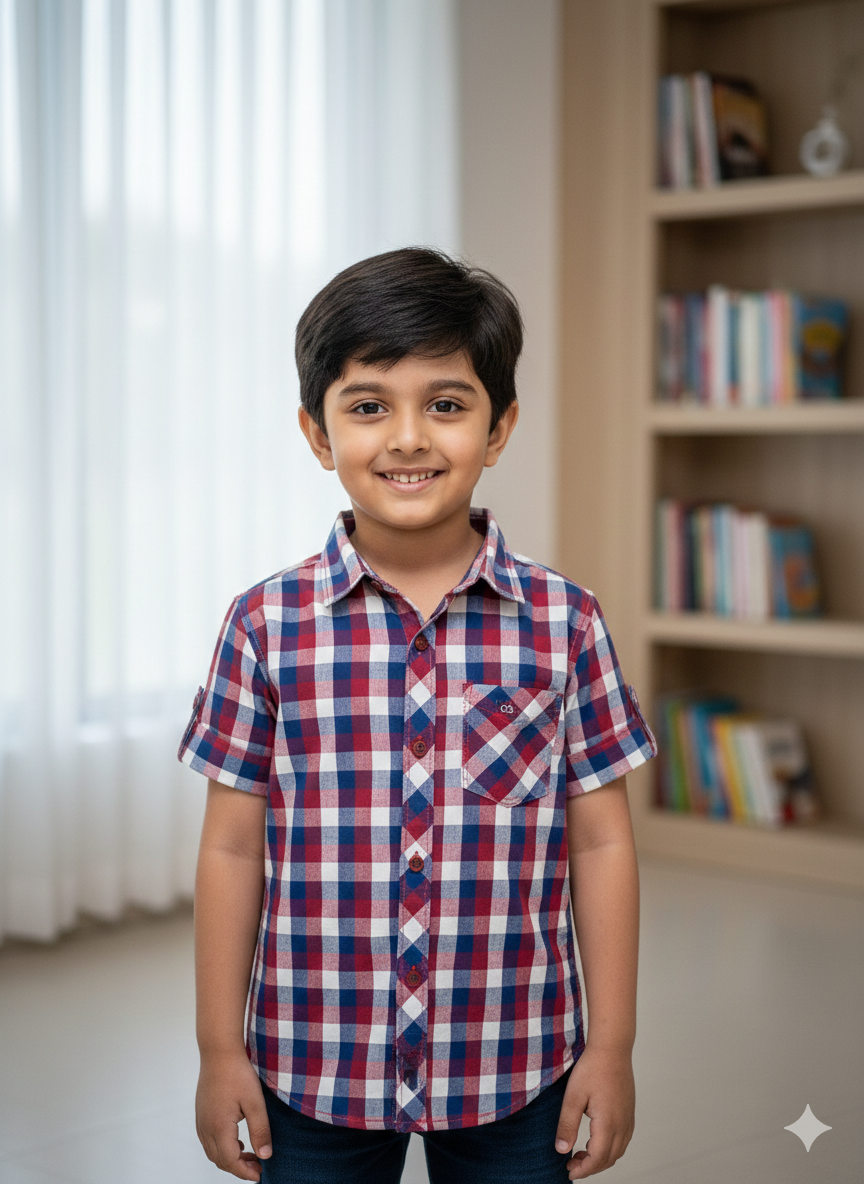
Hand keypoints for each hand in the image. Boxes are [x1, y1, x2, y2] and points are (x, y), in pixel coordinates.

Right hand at [196, 1050, 272, 1179]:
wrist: (219, 1052)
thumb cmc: (237, 1074)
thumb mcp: (255, 1102)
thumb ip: (260, 1130)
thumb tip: (265, 1156)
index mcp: (218, 1128)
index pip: (230, 1161)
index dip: (245, 1172)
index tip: (260, 1174)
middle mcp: (205, 1128)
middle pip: (220, 1160)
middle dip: (239, 1168)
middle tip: (258, 1167)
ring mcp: (200, 1122)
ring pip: (213, 1152)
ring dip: (230, 1159)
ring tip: (251, 1155)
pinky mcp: (201, 1115)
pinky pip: (209, 1141)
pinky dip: (222, 1148)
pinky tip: (238, 1141)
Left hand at [554, 1046, 634, 1178]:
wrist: (612, 1048)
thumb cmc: (592, 1068)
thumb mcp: (573, 1096)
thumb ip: (567, 1125)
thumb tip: (561, 1150)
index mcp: (608, 1123)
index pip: (598, 1159)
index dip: (583, 1169)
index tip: (569, 1172)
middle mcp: (622, 1125)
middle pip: (609, 1159)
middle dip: (591, 1167)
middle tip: (571, 1164)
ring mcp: (628, 1118)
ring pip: (618, 1151)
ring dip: (601, 1159)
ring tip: (581, 1153)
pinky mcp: (629, 1112)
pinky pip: (623, 1140)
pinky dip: (610, 1148)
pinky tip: (595, 1140)